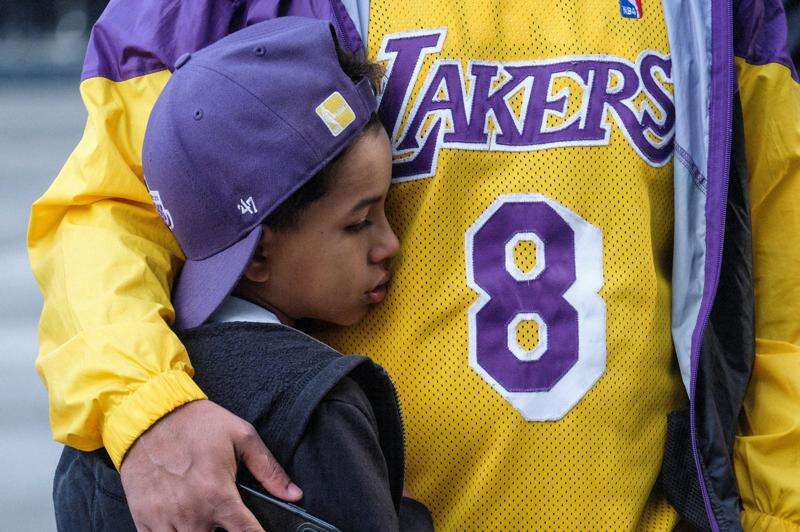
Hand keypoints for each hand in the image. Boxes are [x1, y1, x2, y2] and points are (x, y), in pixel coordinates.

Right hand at [120, 399, 301, 530]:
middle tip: (227, 516)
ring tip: (207, 518)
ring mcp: (164, 519)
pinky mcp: (143, 519)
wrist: (150, 415)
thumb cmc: (197, 423)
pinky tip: (182, 522)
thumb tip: (294, 494)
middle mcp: (191, 513)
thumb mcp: (241, 436)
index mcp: (218, 495)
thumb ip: (269, 469)